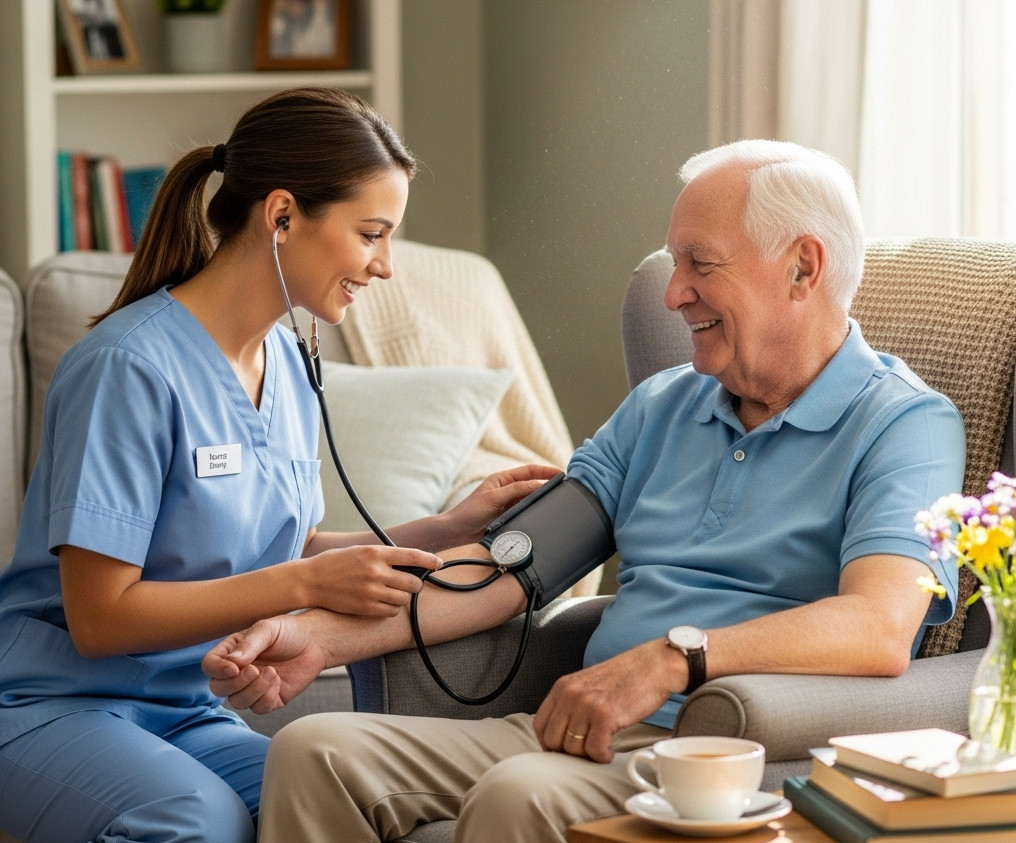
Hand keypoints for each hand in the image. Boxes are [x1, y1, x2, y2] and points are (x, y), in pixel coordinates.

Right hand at [202, 612, 326, 712]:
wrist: (315, 642)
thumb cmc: (289, 631)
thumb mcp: (268, 630)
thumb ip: (249, 645)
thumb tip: (232, 663)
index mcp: (232, 652)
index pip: (210, 665)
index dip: (217, 670)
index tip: (234, 668)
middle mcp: (238, 672)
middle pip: (218, 688)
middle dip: (236, 683)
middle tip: (255, 670)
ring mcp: (252, 687)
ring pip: (237, 702)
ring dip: (254, 690)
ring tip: (272, 672)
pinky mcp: (269, 699)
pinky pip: (259, 709)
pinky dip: (267, 697)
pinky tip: (278, 681)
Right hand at [300, 545, 441, 615]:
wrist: (310, 581)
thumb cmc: (335, 563)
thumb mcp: (359, 551)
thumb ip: (382, 556)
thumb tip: (406, 561)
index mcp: (375, 553)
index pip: (412, 556)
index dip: (430, 560)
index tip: (438, 563)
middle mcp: (376, 572)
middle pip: (412, 583)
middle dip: (415, 585)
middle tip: (410, 585)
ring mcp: (371, 591)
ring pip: (403, 600)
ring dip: (402, 598)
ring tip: (393, 594)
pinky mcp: (365, 608)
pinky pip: (391, 612)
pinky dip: (392, 609)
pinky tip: (384, 604)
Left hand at [444, 464, 561, 543]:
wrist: (456, 533)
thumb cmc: (469, 512)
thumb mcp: (494, 497)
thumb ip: (517, 490)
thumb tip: (539, 484)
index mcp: (502, 480)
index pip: (529, 471)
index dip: (545, 471)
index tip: (561, 473)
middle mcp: (507, 490)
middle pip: (532, 484)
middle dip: (547, 484)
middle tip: (565, 488)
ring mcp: (508, 505)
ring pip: (530, 500)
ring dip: (542, 500)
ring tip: (558, 502)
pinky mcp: (508, 518)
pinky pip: (526, 513)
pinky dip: (535, 513)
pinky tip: (544, 517)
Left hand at [532, 639, 681, 762]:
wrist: (653, 666)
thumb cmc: (625, 677)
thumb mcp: (588, 684)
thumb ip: (571, 704)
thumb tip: (561, 735)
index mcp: (562, 686)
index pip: (539, 725)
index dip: (550, 744)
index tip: (565, 749)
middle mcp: (570, 694)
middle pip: (553, 741)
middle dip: (570, 752)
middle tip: (587, 749)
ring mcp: (587, 704)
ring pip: (573, 748)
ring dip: (589, 754)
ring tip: (602, 746)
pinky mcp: (605, 715)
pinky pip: (594, 750)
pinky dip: (603, 756)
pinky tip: (610, 749)